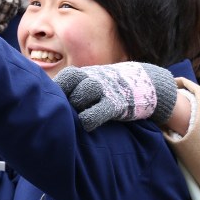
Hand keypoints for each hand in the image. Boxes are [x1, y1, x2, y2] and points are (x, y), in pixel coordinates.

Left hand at [54, 62, 176, 131]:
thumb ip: (74, 89)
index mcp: (86, 74)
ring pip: (84, 92)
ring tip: (78, 116)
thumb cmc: (110, 89)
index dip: (58, 89)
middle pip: (71, 81)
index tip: (57, 102)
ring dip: (77, 105)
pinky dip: (89, 119)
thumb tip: (54, 103)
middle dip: (65, 97)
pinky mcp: (116, 105)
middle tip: (68, 110)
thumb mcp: (93, 81)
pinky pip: (99, 112)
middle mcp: (94, 79)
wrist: (145, 84)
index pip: (65, 76)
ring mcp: (106, 91)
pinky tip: (87, 125)